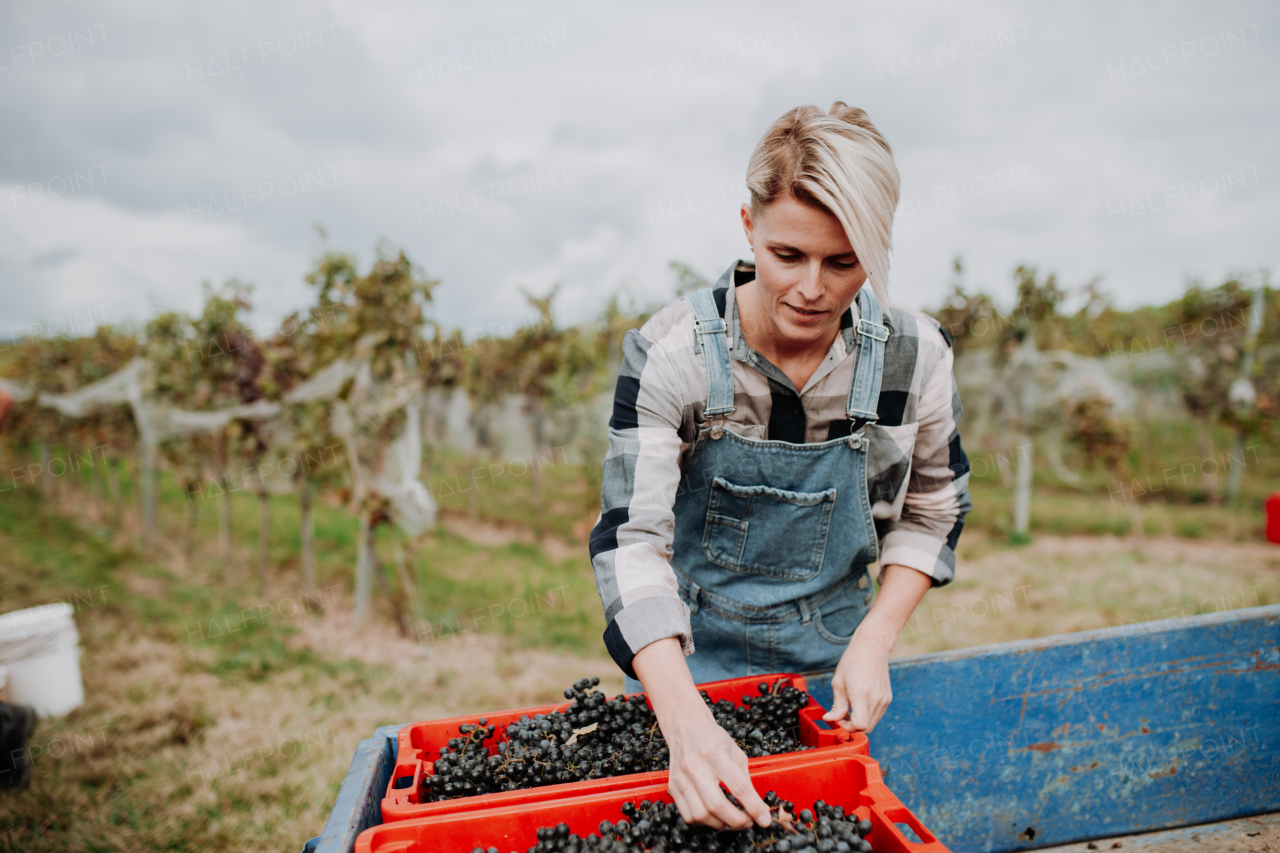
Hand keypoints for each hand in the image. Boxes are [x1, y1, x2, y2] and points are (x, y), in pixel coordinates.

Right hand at [663, 709, 770, 829]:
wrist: (686, 728)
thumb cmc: (713, 739)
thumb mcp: (736, 753)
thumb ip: (746, 780)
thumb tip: (758, 809)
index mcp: (715, 753)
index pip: (738, 786)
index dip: (754, 807)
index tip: (764, 819)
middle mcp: (695, 766)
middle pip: (717, 805)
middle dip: (737, 821)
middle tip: (748, 822)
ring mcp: (682, 778)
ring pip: (701, 814)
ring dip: (721, 824)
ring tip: (732, 820)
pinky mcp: (673, 787)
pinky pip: (689, 816)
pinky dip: (705, 822)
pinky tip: (714, 816)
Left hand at [819, 563, 932, 732]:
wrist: (872, 647)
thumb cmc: (853, 661)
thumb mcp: (838, 683)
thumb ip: (837, 705)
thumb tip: (830, 719)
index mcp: (862, 696)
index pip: (859, 726)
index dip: (846, 727)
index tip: (838, 720)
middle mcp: (876, 700)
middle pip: (866, 728)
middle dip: (852, 726)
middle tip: (840, 716)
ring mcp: (884, 700)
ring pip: (872, 723)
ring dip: (860, 721)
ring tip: (849, 708)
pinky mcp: (887, 698)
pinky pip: (877, 715)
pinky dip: (867, 715)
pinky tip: (859, 704)